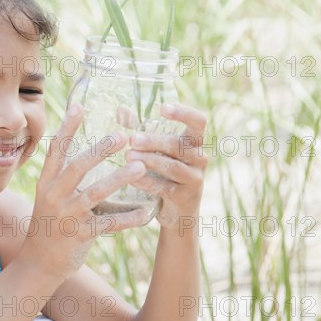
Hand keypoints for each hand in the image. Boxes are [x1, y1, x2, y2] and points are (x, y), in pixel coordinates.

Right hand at [18, 103, 148, 279]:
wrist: (38, 263)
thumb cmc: (52, 222)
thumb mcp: (51, 196)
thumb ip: (66, 175)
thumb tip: (90, 149)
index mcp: (47, 181)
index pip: (56, 149)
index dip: (67, 127)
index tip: (80, 105)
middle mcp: (54, 195)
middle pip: (77, 166)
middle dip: (100, 150)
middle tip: (123, 135)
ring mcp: (66, 216)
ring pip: (94, 193)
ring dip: (118, 179)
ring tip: (139, 168)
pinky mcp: (79, 235)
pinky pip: (108, 224)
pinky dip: (129, 218)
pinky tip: (147, 212)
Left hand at [124, 102, 208, 228]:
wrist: (177, 212)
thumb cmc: (163, 172)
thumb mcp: (155, 150)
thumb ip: (140, 129)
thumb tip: (120, 109)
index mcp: (194, 142)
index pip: (199, 122)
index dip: (184, 113)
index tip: (163, 108)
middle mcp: (200, 158)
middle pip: (179, 145)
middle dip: (155, 141)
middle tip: (133, 139)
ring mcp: (194, 179)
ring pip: (172, 167)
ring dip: (149, 161)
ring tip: (128, 156)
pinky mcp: (185, 197)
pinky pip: (164, 188)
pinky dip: (146, 182)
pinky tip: (131, 178)